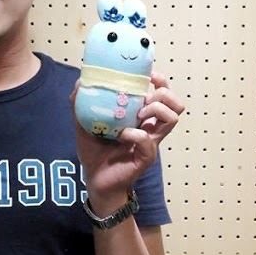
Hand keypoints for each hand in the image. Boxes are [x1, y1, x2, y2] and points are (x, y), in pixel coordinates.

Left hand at [73, 72, 183, 212]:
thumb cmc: (94, 152)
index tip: (149, 75)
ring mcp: (150, 142)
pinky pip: (148, 141)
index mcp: (141, 117)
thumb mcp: (84, 123)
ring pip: (172, 119)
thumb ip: (80, 104)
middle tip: (142, 101)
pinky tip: (122, 136)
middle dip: (162, 95)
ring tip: (138, 115)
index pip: (163, 94)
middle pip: (176, 104)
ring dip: (156, 110)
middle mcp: (150, 128)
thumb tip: (81, 82)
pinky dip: (135, 134)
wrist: (94, 179)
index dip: (162, 81)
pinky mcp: (145, 157)